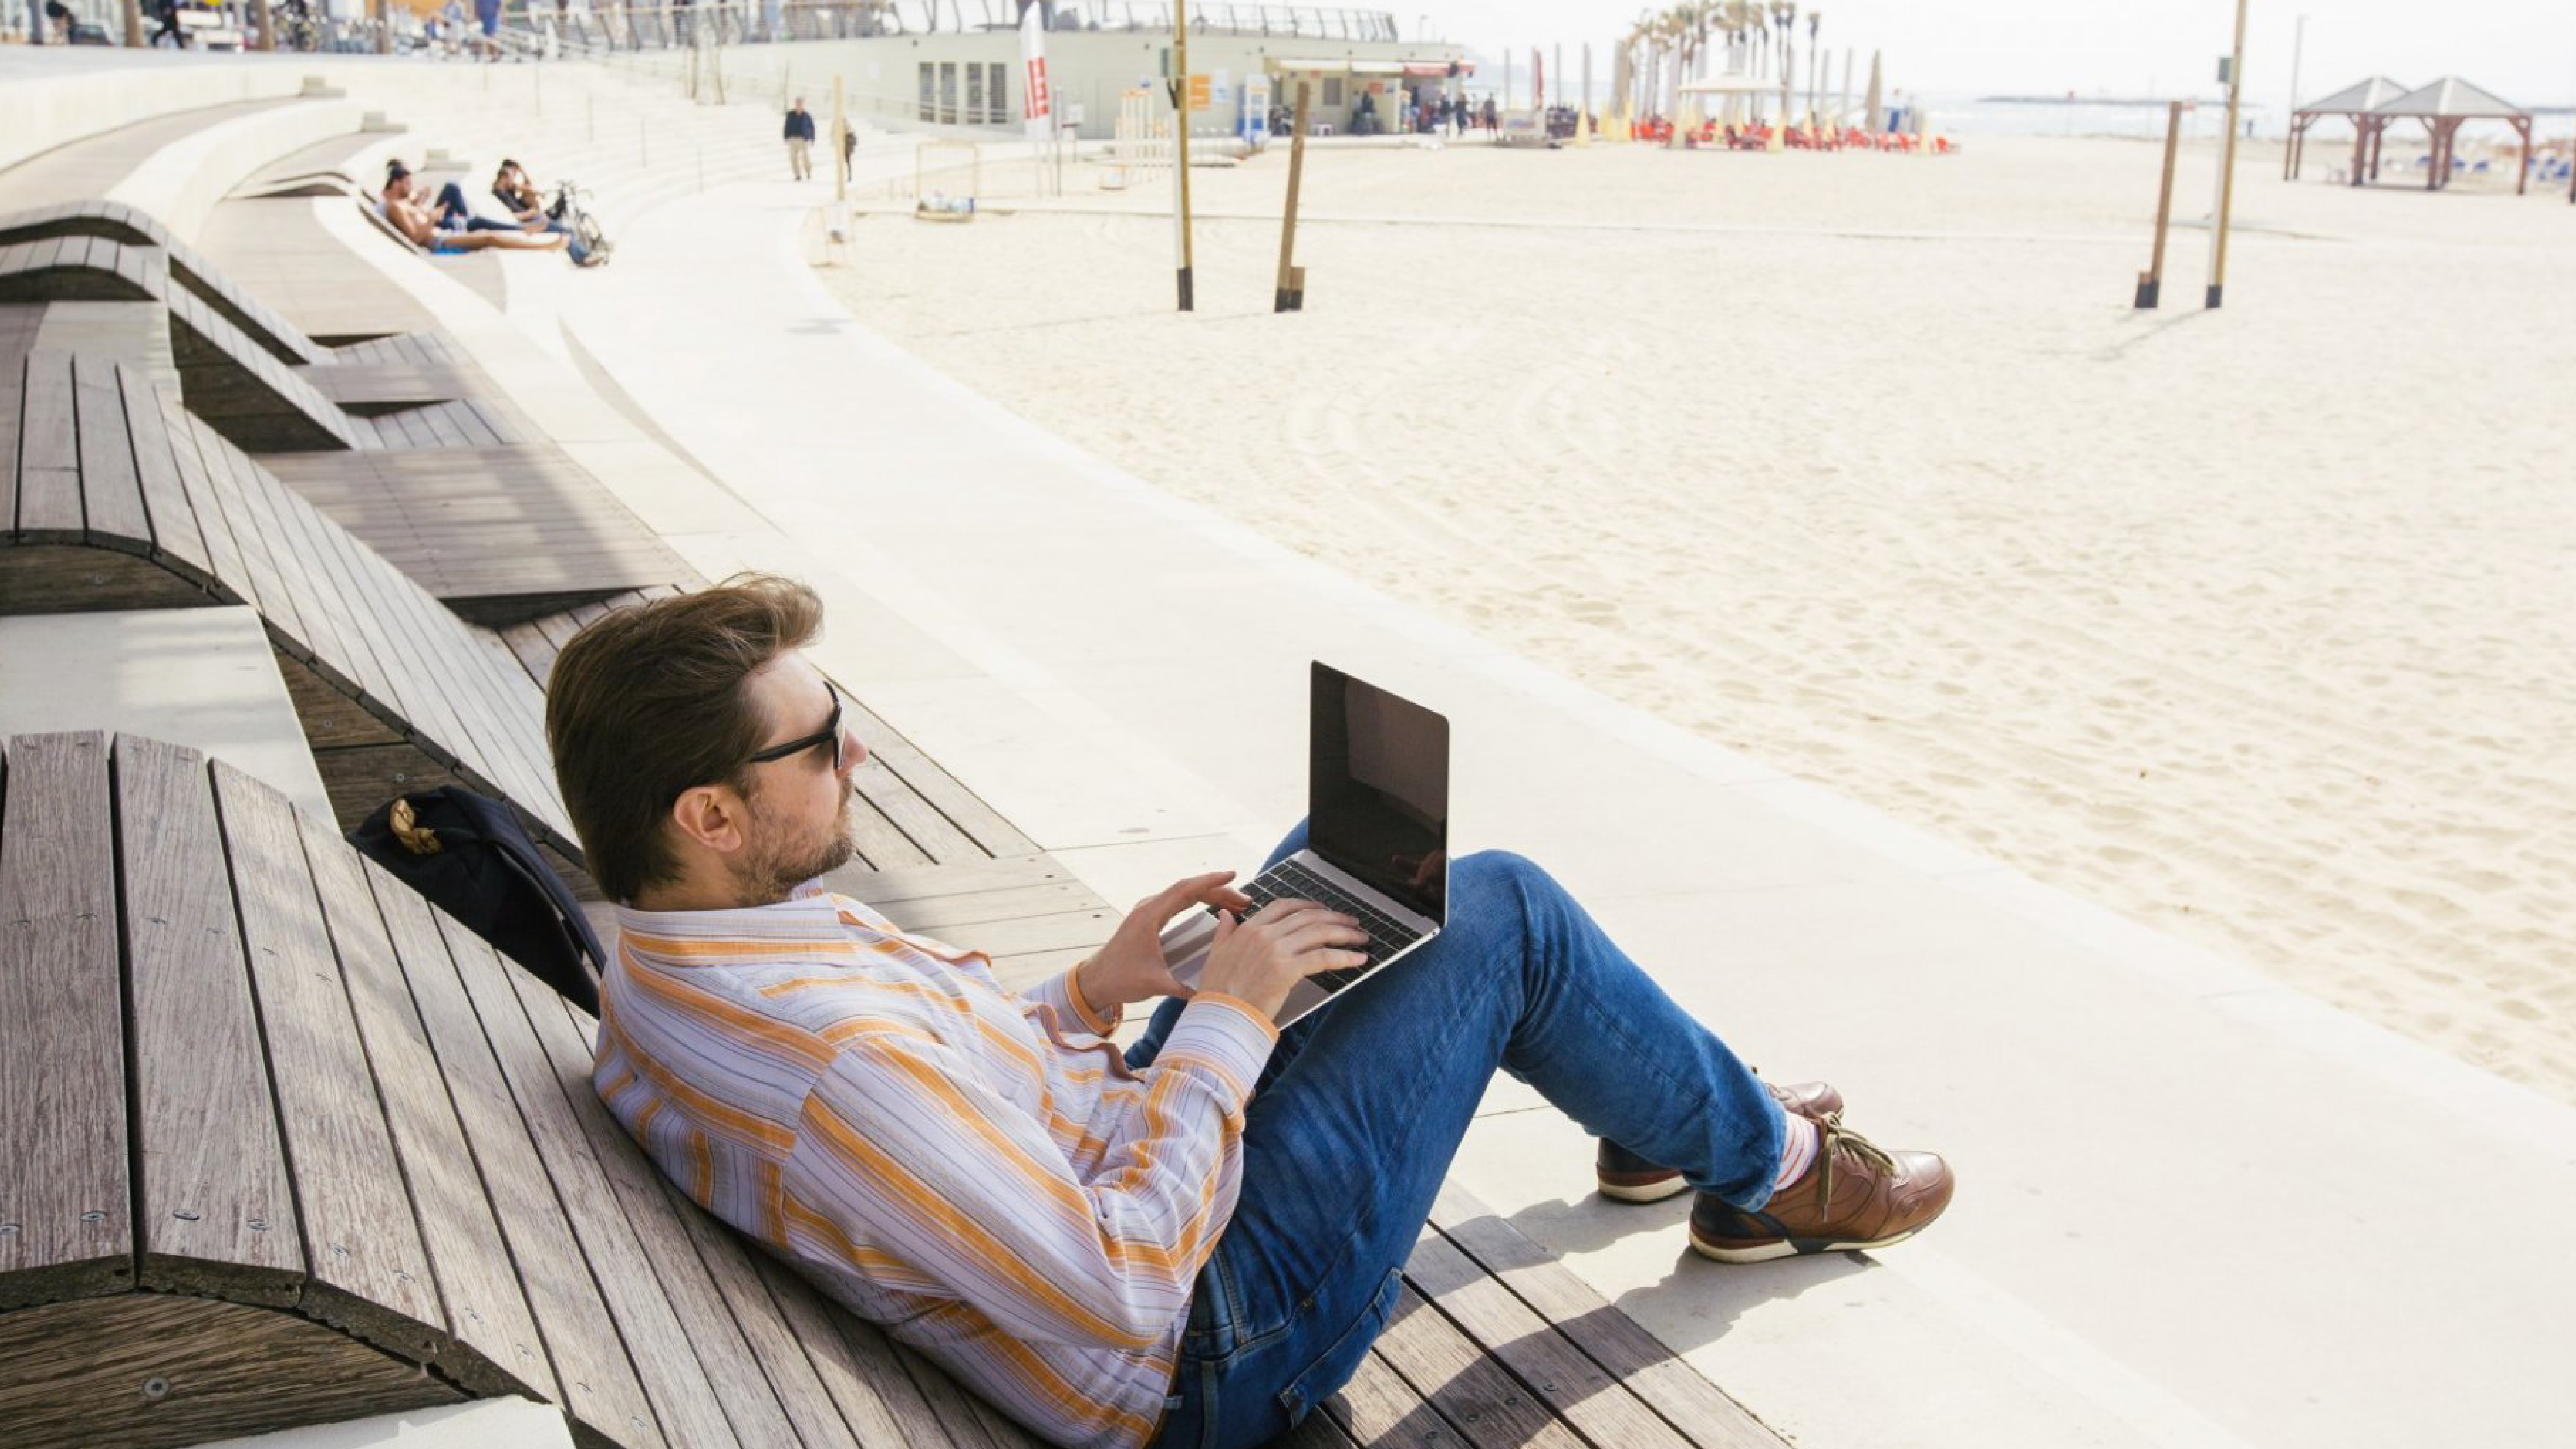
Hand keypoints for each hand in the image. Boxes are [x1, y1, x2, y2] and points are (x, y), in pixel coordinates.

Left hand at [1074, 871, 1254, 1013]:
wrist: (1095, 980)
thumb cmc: (1120, 979)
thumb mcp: (1155, 984)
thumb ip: (1184, 988)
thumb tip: (1212, 993)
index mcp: (1149, 916)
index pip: (1185, 890)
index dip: (1211, 882)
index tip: (1233, 876)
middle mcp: (1149, 908)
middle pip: (1189, 890)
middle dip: (1218, 891)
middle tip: (1244, 901)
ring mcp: (1148, 912)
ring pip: (1184, 895)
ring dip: (1209, 895)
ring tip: (1235, 904)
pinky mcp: (1149, 919)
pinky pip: (1178, 903)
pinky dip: (1198, 902)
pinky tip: (1212, 909)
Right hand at [1198, 899, 1370, 1022]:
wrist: (1219, 1015)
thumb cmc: (1217, 991)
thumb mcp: (1216, 954)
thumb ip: (1224, 932)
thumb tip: (1226, 915)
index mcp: (1249, 928)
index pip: (1284, 906)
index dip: (1309, 905)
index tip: (1323, 909)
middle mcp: (1264, 934)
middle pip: (1308, 916)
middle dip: (1335, 917)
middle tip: (1352, 923)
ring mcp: (1276, 950)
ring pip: (1319, 932)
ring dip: (1345, 933)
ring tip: (1361, 938)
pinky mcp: (1287, 969)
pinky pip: (1323, 957)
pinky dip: (1344, 956)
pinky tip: (1357, 959)